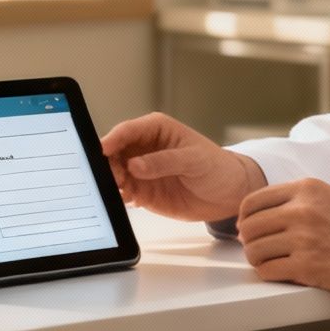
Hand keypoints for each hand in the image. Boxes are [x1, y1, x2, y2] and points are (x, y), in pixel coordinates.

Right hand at [102, 112, 265, 220]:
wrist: (228, 194)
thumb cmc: (216, 167)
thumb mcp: (194, 160)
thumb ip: (165, 161)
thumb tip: (135, 165)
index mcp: (155, 129)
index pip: (127, 131)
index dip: (112, 140)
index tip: (102, 151)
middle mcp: (143, 148)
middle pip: (114, 152)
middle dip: (107, 163)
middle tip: (112, 177)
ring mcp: (140, 171)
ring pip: (114, 173)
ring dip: (110, 181)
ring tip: (119, 191)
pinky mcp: (142, 192)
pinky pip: (121, 193)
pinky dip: (117, 197)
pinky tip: (124, 201)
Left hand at [235, 178, 329, 301]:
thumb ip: (300, 202)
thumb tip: (262, 217)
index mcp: (307, 189)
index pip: (253, 202)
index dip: (246, 219)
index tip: (250, 230)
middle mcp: (301, 210)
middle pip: (249, 227)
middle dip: (250, 242)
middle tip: (261, 250)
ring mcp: (303, 239)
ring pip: (254, 251)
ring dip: (259, 260)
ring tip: (273, 264)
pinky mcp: (308, 267)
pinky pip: (267, 272)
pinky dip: (270, 275)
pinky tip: (284, 274)